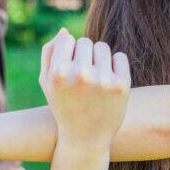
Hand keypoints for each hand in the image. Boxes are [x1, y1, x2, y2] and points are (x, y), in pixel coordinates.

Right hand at [40, 29, 129, 148]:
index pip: (67, 40)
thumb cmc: (63, 105)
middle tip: (83, 77)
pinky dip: (115, 66)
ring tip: (95, 79)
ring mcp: (102, 80)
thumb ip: (49, 52)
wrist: (85, 138)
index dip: (67, 53)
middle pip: (86, 42)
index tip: (68, 70)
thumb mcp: (47, 81)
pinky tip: (108, 82)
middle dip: (84, 55)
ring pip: (103, 47)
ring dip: (99, 59)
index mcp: (58, 73)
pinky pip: (119, 57)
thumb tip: (65, 31)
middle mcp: (80, 75)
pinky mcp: (122, 86)